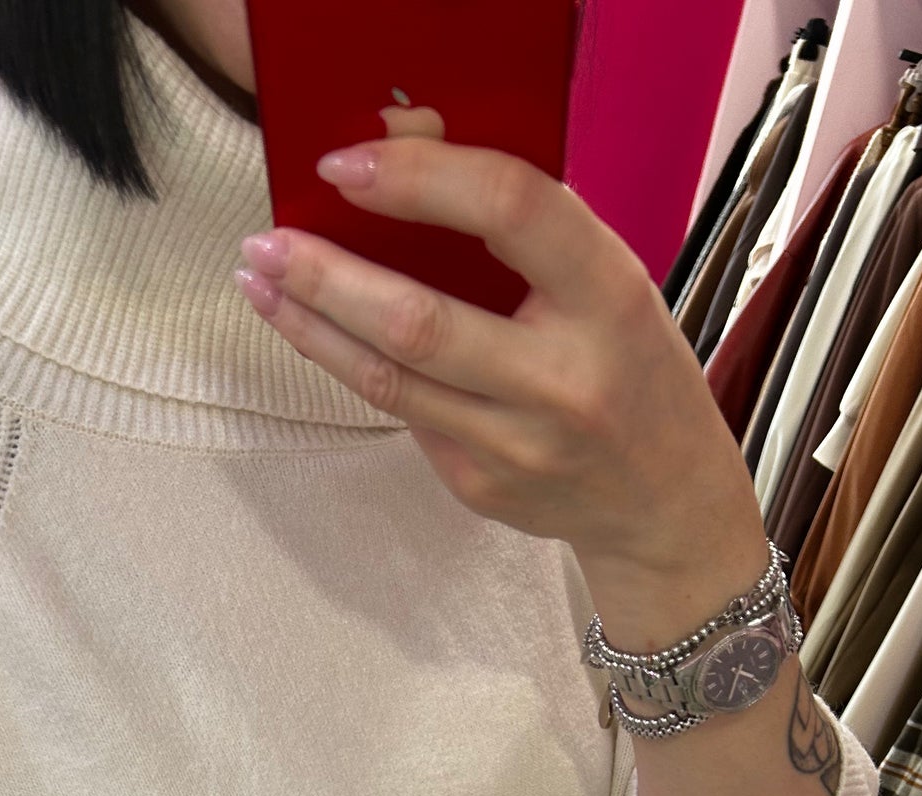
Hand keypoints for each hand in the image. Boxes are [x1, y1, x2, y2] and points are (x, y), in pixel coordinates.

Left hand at [232, 126, 768, 636]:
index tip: (346, 167)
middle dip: (324, 277)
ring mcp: (516, 443)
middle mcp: (561, 378)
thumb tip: (400, 167)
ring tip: (261, 284)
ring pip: (388, 378)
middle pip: (416, 319)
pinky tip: (323, 337)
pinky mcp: (479, 486)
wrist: (661, 502)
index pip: (509, 209)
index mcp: (608, 297)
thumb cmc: (630, 369)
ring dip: (311, 326)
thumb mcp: (608, 284)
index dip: (417, 180)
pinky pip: (403, 415)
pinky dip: (357, 369)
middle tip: (263, 243)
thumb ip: (524, 233)